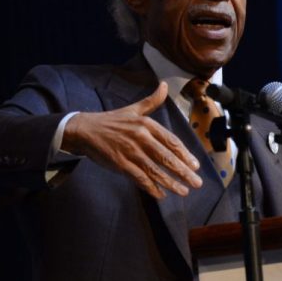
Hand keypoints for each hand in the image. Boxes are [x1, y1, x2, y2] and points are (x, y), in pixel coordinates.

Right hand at [62, 82, 202, 198]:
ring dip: (171, 182)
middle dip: (184, 172)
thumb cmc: (111, 120)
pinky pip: (139, 177)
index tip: (196, 165)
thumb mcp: (133, 109)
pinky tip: (161, 194)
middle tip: (197, 182)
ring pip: (155, 170)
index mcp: (146, 124)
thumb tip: (165, 86)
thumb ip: (152, 101)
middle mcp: (141, 137)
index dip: (185, 154)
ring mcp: (130, 151)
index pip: (171, 141)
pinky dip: (151, 187)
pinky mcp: (120, 163)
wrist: (84, 129)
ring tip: (184, 191)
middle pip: (166, 157)